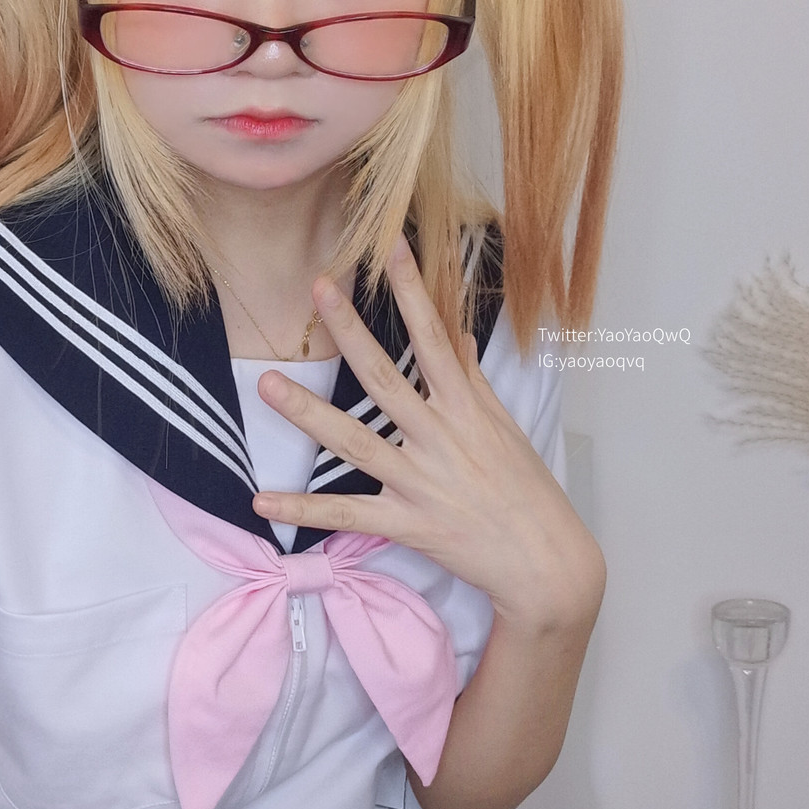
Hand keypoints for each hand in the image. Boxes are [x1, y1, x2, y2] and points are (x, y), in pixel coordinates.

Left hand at [252, 235, 603, 634]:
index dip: (413, 291)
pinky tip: (262, 501)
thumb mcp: (504, 428)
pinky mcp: (407, 524)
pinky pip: (345, 515)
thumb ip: (472, 381)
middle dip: (350, 331)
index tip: (391, 246)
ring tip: (268, 383)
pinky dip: (302, 511)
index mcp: (466, 410)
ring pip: (354, 441)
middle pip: (385, 378)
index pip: (435, 338)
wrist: (546, 562)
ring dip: (308, 413)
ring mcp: (419, 482)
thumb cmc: (527, 491)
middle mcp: (439, 438)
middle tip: (317, 289)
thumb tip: (458, 336)